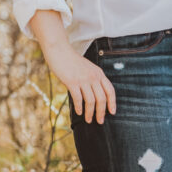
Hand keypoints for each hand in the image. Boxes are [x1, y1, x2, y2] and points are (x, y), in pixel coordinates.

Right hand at [29, 9, 115, 123]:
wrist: (59, 50)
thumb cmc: (72, 61)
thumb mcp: (88, 68)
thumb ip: (93, 79)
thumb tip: (95, 96)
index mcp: (99, 73)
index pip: (110, 91)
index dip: (112, 103)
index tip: (112, 112)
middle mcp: (93, 77)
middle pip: (102, 99)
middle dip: (101, 112)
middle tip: (100, 121)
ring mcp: (83, 79)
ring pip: (91, 101)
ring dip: (90, 113)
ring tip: (88, 120)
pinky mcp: (72, 81)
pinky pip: (78, 98)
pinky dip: (79, 107)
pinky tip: (79, 112)